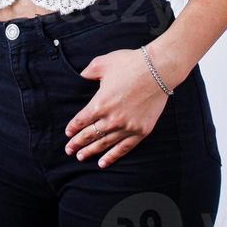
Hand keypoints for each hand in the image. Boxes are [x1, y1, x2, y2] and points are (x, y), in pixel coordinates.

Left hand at [63, 47, 171, 167]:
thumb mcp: (103, 63)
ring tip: (81, 157)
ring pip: (104, 144)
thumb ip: (89, 72)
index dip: (73, 128)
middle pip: (89, 135)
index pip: (81, 120)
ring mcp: (126, 127)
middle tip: (69, 150)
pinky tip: (103, 163)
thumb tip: (82, 76)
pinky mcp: (140, 131)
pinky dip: (112, 156)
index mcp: (99, 103)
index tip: (68, 133)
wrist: (158, 70)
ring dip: (91, 151)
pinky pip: (123, 148)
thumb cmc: (130, 64)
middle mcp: (111, 119)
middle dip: (77, 144)